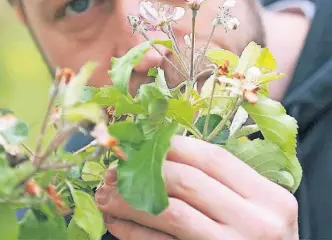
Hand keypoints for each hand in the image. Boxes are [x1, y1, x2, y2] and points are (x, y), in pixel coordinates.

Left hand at [95, 135, 298, 239]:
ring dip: (129, 200)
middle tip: (114, 172)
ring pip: (168, 211)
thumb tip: (160, 154)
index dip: (171, 146)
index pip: (211, 158)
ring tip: (106, 196)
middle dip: (142, 171)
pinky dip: (133, 231)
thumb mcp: (257, 211)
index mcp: (269, 198)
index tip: (142, 143)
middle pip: (186, 181)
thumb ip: (222, 185)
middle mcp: (256, 223)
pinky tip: (118, 223)